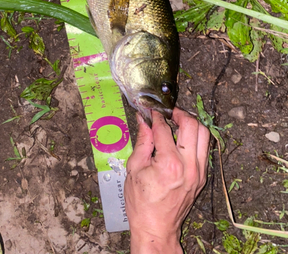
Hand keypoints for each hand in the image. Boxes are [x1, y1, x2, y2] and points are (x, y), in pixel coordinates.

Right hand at [125, 108, 209, 253]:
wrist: (156, 228)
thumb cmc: (141, 203)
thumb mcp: (134, 168)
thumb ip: (142, 141)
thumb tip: (143, 120)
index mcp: (169, 164)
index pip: (165, 128)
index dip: (156, 116)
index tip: (151, 111)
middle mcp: (189, 166)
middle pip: (192, 125)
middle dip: (179, 114)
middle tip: (168, 113)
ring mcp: (198, 172)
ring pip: (204, 135)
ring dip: (191, 124)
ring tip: (177, 122)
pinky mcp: (202, 177)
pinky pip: (204, 149)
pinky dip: (195, 138)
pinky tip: (183, 139)